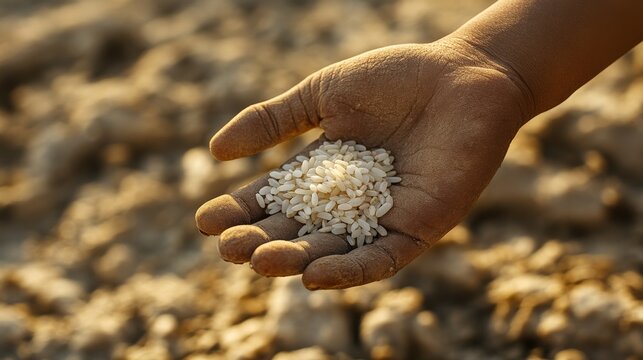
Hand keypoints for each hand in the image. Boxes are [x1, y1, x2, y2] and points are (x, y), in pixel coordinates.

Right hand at [195, 40, 530, 288]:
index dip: (240, 211)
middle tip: (229, 248)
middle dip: (261, 241)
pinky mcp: (417, 229)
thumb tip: (214, 151)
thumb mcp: (323, 95)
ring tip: (260, 260)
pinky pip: (379, 258)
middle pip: (296, 230)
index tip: (206, 221)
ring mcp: (381, 217)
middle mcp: (347, 201)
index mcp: (322, 169)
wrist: (464, 76)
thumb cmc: (395, 78)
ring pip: (331, 250)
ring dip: (295, 259)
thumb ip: (273, 121)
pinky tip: (313, 277)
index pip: (273, 198)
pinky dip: (348, 271)